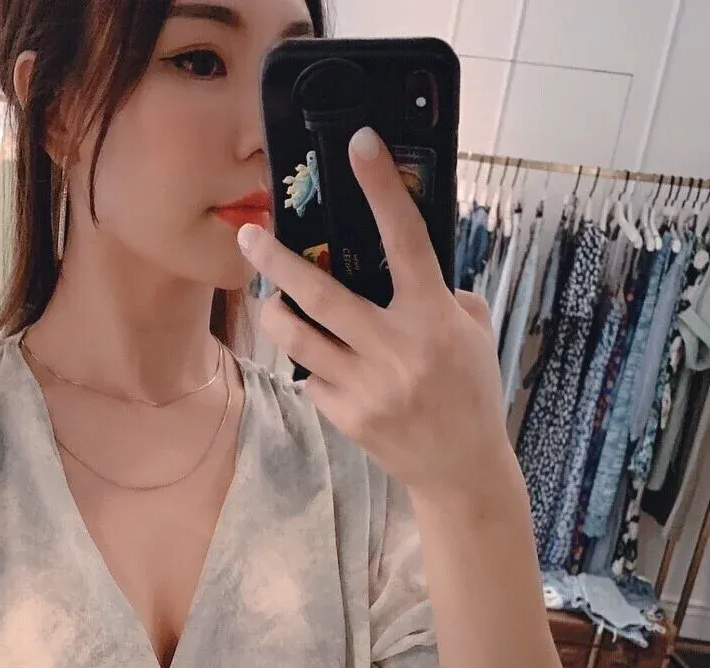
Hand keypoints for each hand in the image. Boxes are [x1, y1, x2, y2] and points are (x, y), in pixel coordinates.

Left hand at [239, 128, 516, 510]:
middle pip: (321, 293)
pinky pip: (311, 377)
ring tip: (268, 300)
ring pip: (298, 338)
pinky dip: (311, 364)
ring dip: (275, 313)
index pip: (405, 240)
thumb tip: (402, 262)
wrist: (460, 469)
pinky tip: (321, 362)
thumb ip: (441, 295)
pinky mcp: (345, 416)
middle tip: (247, 235)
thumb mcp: (471, 334)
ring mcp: (366, 385)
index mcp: (433, 317)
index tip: (359, 145)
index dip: (381, 189)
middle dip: (277, 261)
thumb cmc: (469, 393)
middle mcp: (396, 348)